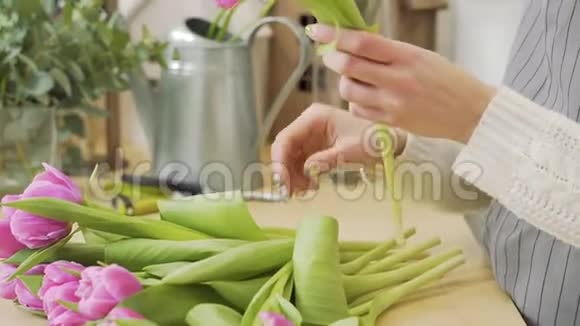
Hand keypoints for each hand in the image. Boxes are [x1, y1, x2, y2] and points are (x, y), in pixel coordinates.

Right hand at [271, 103, 404, 193]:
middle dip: (285, 172)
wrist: (389, 143)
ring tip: (306, 190)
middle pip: (285, 149)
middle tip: (290, 193)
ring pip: (290, 158)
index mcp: (314, 118)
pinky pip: (300, 163)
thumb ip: (327, 160)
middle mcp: (308, 124)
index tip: (281, 182)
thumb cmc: (372, 141)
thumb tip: (307, 170)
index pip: (286, 138)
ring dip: (293, 177)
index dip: (279, 161)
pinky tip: (310, 186)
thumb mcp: (350, 151)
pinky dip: (301, 176)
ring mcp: (311, 136)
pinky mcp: (315, 148)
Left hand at [306, 24, 496, 142]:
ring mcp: (393, 103)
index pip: (362, 42)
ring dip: (344, 82)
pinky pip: (358, 110)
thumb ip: (388, 51)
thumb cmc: (446, 79)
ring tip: (355, 79)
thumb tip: (353, 43)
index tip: (317, 30)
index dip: (334, 35)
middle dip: (332, 59)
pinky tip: (366, 97)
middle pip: (349, 67)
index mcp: (406, 56)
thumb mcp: (420, 56)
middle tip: (330, 56)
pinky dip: (354, 102)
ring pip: (349, 91)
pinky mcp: (391, 122)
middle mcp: (398, 79)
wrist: (470, 111)